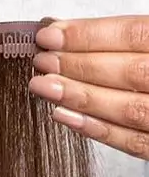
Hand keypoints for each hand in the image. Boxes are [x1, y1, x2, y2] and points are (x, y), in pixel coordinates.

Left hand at [29, 16, 148, 159]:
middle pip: (128, 71)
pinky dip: (96, 130)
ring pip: (127, 108)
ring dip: (79, 96)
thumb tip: (73, 34)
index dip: (90, 35)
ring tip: (43, 86)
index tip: (51, 34)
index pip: (134, 34)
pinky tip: (65, 117)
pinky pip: (133, 142)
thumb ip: (134, 40)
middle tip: (41, 61)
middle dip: (77, 65)